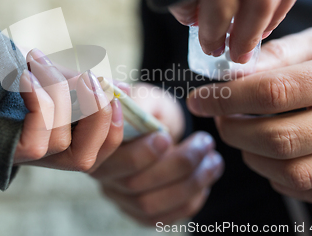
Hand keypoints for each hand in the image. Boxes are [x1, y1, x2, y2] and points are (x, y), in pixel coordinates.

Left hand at [14, 48, 123, 172]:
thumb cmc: (15, 78)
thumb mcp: (56, 80)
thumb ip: (84, 87)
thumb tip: (119, 90)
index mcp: (68, 138)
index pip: (103, 148)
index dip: (114, 125)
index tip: (113, 91)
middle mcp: (51, 156)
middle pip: (86, 160)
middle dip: (95, 115)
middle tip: (88, 76)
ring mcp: (30, 157)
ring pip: (61, 141)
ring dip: (57, 93)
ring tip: (38, 60)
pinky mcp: (12, 153)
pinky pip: (39, 140)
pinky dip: (39, 103)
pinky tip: (25, 75)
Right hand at [91, 84, 222, 224]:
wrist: (156, 123)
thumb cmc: (148, 107)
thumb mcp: (143, 96)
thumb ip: (136, 100)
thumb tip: (122, 93)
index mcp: (97, 144)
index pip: (108, 160)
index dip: (138, 154)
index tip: (166, 137)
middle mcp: (103, 176)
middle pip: (134, 184)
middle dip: (177, 165)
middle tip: (204, 143)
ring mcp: (120, 197)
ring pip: (149, 205)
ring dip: (189, 184)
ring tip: (213, 160)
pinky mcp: (138, 211)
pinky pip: (161, 218)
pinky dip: (188, 202)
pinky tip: (205, 181)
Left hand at [187, 27, 311, 203]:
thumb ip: (278, 56)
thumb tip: (229, 73)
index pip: (274, 92)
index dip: (227, 98)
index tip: (199, 98)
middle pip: (278, 139)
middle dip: (233, 130)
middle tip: (219, 116)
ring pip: (293, 173)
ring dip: (253, 156)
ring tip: (244, 133)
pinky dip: (280, 177)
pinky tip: (272, 154)